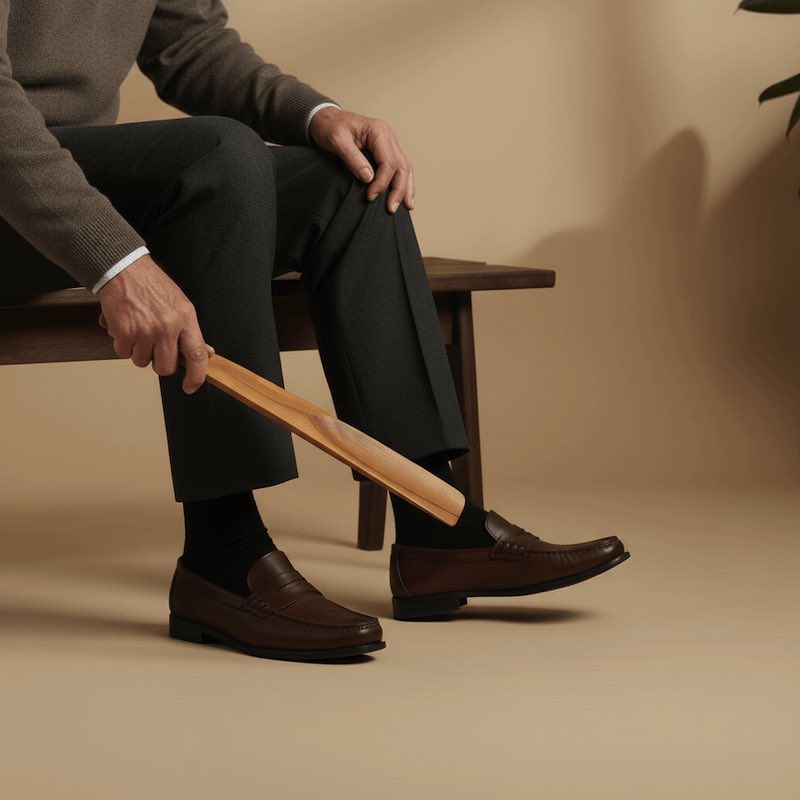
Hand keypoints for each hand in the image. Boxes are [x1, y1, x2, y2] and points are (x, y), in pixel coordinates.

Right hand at [97, 254, 214, 393]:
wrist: (123, 269)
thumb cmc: (152, 285)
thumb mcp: (181, 305)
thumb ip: (191, 332)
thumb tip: (207, 352)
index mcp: (185, 319)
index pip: (198, 355)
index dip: (197, 376)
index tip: (192, 386)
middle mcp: (167, 326)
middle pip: (166, 367)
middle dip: (159, 362)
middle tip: (155, 346)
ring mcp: (146, 331)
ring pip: (142, 362)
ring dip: (138, 351)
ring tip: (139, 330)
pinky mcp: (125, 332)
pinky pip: (123, 353)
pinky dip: (122, 343)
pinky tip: (126, 326)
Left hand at [309, 107, 413, 213]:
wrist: (326, 119)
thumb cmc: (330, 127)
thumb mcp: (336, 140)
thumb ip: (353, 159)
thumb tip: (368, 178)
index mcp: (378, 131)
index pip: (388, 162)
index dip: (381, 183)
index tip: (370, 196)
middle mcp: (388, 136)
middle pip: (402, 166)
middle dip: (399, 189)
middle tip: (391, 208)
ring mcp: (390, 143)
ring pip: (405, 167)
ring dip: (406, 188)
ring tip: (406, 206)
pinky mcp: (387, 150)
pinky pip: (400, 166)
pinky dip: (404, 181)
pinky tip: (404, 195)